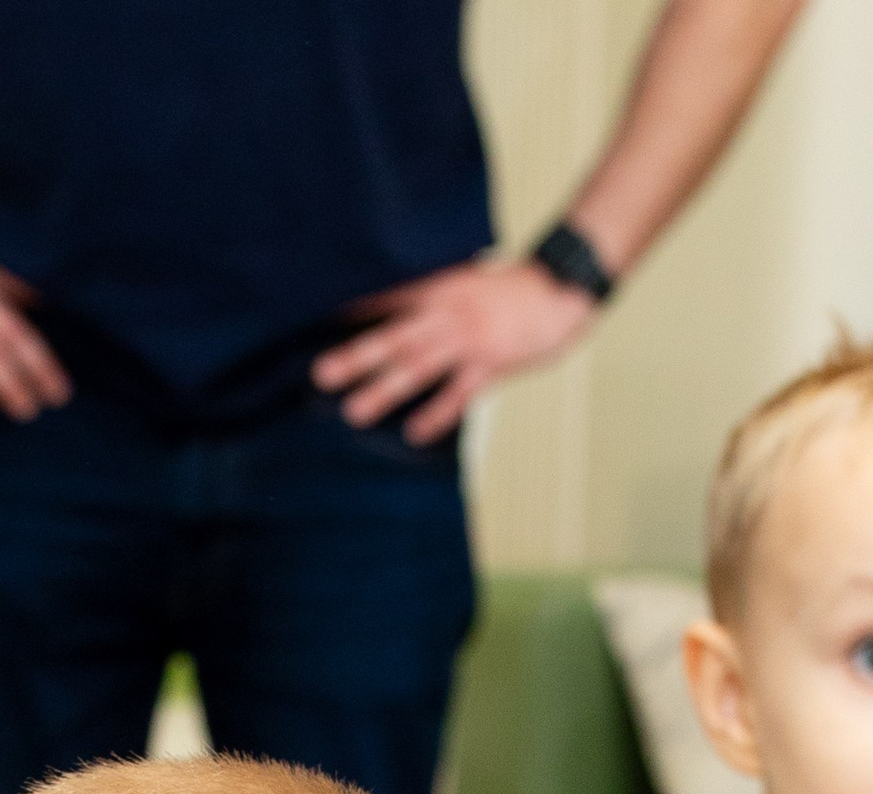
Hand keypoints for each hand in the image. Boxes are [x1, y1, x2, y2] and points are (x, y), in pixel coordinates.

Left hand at [313, 258, 596, 439]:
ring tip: (353, 413)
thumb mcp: (465, 282)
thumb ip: (432, 297)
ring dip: (385, 390)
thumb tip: (395, 314)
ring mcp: (469, 339)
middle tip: (320, 374)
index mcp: (438, 287)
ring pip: (419, 366)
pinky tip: (415, 433)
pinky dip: (438, 413)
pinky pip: (460, 393)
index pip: (386, 298)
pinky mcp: (493, 363)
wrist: (560, 287)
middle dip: (356, 356)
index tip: (312, 322)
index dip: (352, 311)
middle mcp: (447, 312)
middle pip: (394, 336)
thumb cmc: (509, 290)